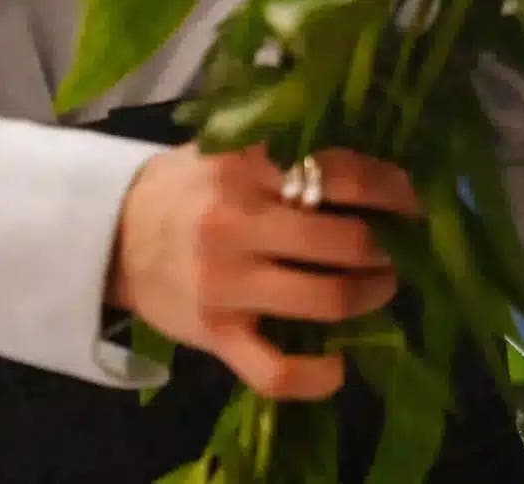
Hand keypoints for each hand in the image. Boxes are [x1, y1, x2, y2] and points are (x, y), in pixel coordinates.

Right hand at [106, 146, 422, 400]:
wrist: (111, 236)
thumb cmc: (188, 188)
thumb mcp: (230, 148)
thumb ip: (289, 147)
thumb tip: (373, 156)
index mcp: (247, 168)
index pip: (341, 174)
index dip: (392, 190)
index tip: (412, 201)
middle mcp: (238, 225)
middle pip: (343, 241)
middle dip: (387, 249)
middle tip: (398, 249)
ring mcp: (226, 285)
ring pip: (324, 299)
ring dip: (369, 296)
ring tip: (380, 288)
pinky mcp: (215, 335)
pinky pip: (274, 369)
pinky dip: (316, 376)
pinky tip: (338, 366)